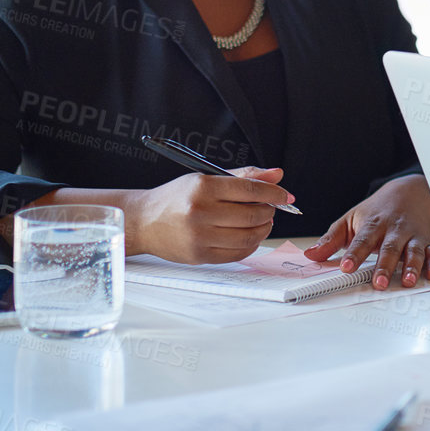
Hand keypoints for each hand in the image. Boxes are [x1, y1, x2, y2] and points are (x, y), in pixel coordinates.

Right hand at [126, 167, 293, 263]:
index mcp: (203, 187)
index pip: (250, 190)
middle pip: (252, 215)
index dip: (274, 193)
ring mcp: (199, 237)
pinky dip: (251, 245)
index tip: (286, 196)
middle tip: (270, 208)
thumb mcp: (206, 178)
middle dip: (269, 212)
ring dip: (263, 229)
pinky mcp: (199, 256)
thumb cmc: (176, 198)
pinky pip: (237, 254)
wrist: (144, 221)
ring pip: (248, 237)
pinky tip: (249, 236)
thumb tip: (277, 174)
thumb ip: (244, 176)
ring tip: (261, 222)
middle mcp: (200, 212)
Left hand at [304, 175, 429, 289]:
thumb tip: (311, 255)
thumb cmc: (377, 211)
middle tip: (378, 283)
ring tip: (407, 281)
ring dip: (411, 266)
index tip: (346, 267)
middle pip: (389, 248)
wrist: (409, 193)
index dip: (354, 254)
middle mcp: (393, 230)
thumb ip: (331, 240)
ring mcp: (411, 236)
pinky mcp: (425, 242)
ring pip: (413, 250)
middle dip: (384, 266)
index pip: (361, 240)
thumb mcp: (350, 220)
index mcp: (373, 225)